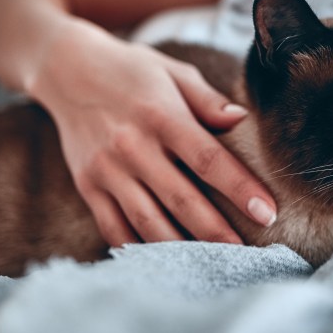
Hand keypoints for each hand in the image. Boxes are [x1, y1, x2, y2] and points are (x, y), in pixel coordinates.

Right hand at [29, 20, 276, 246]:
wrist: (66, 69)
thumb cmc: (132, 70)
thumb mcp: (174, 71)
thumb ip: (208, 99)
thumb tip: (243, 120)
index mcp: (161, 116)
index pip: (208, 159)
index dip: (239, 188)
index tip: (267, 212)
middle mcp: (133, 146)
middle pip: (181, 199)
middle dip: (217, 231)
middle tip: (245, 254)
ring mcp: (106, 170)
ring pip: (148, 222)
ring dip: (181, 248)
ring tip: (211, 264)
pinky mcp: (88, 186)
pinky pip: (114, 228)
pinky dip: (139, 248)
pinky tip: (166, 262)